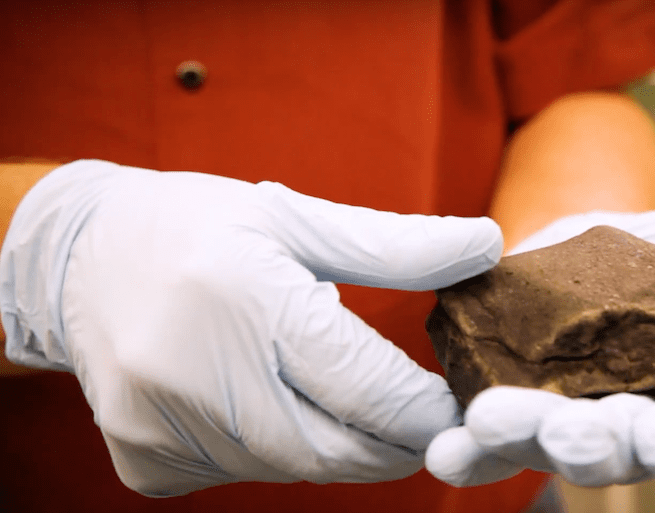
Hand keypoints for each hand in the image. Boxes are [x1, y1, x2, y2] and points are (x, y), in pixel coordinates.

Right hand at [0, 160, 502, 495]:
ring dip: (340, 444)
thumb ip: (396, 246)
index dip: (431, 409)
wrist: (79, 259)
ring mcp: (164, 429)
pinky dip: (281, 449)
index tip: (468, 405)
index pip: (367, 387)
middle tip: (428, 416)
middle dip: (399, 441)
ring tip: (345, 396)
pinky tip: (272, 403)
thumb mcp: (296, 219)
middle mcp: (196, 376)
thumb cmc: (199, 228)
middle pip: (339, 449)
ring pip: (297, 469)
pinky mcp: (147, 463)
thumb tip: (485, 246)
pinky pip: (246, 475)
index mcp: (246, 300)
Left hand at [426, 209, 654, 486]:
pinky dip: (465, 446)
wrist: (591, 237)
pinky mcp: (509, 403)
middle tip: (569, 431)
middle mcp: (633, 420)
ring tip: (492, 424)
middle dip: (596, 443)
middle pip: (620, 447)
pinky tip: (447, 448)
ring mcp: (566, 418)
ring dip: (520, 442)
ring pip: (547, 445)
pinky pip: (486, 437)